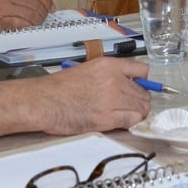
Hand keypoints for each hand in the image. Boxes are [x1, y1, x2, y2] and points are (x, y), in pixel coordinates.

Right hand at [0, 0, 54, 32]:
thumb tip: (41, 1)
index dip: (46, 0)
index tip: (50, 6)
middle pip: (35, 3)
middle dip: (43, 12)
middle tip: (44, 16)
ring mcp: (1, 5)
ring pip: (30, 15)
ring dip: (36, 21)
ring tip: (36, 22)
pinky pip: (20, 24)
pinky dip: (27, 26)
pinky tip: (27, 25)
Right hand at [26, 58, 152, 133]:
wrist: (43, 102)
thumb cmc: (58, 88)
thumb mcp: (87, 69)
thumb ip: (108, 75)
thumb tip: (125, 83)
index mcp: (108, 65)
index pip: (142, 70)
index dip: (143, 81)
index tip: (141, 87)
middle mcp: (113, 80)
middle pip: (144, 92)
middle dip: (140, 100)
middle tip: (133, 105)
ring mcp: (112, 100)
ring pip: (141, 107)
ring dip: (138, 112)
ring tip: (128, 114)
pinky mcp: (107, 118)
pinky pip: (132, 120)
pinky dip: (130, 122)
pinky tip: (123, 121)